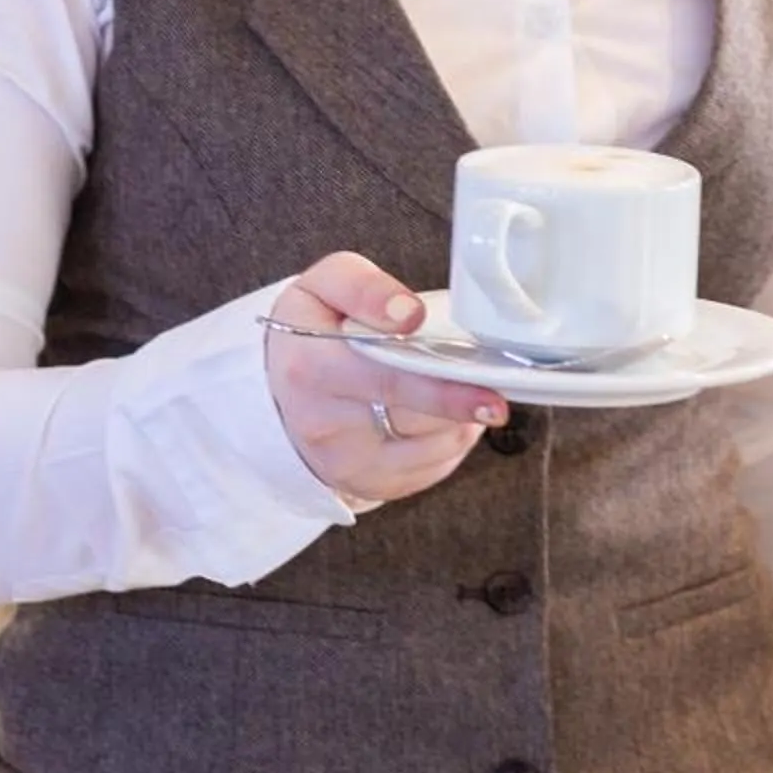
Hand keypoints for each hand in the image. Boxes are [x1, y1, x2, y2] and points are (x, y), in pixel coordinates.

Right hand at [264, 252, 508, 507]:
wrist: (277, 391)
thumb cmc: (311, 331)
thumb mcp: (323, 285)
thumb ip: (364, 286)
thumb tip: (408, 315)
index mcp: (311, 368)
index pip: (389, 380)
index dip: (443, 387)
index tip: (489, 393)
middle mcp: (324, 426)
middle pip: (423, 418)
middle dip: (465, 400)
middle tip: (494, 392)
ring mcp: (347, 465)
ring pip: (438, 444)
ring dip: (461, 417)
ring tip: (450, 386)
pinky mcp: (370, 487)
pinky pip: (436, 467)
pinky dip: (451, 438)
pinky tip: (439, 414)